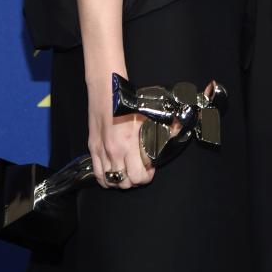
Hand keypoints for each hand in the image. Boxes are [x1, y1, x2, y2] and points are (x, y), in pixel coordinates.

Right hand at [87, 75, 154, 190]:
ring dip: (120, 181)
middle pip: (125, 182)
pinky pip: (97, 174)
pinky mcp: (92, 148)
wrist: (106, 89)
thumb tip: (178, 129)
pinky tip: (112, 173)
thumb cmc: (127, 100)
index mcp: (128, 144)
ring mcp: (101, 151)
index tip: (150, 170)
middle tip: (140, 171)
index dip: (146, 177)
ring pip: (110, 181)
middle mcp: (113, 152)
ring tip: (127, 173)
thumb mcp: (148, 113)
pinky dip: (105, 179)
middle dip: (135, 180)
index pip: (137, 176)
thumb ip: (165, 125)